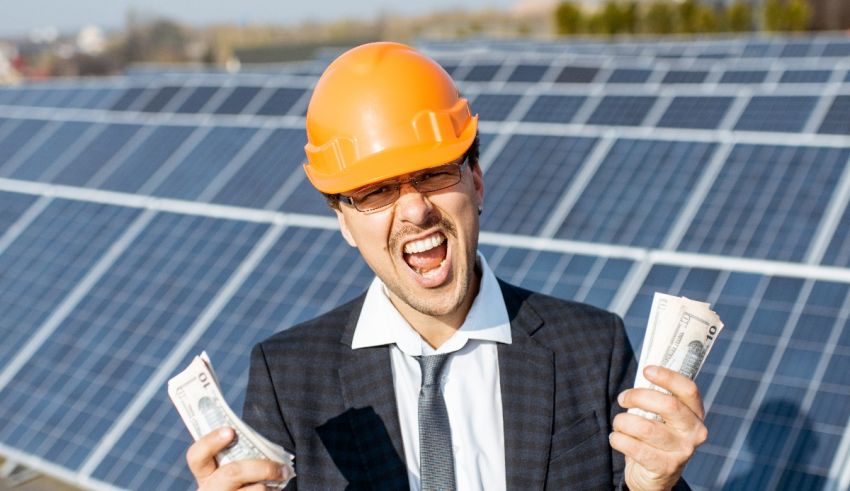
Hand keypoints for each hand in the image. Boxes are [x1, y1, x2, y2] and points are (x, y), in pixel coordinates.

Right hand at [187, 427, 291, 489]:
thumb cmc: (240, 480)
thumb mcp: (229, 469)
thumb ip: (237, 455)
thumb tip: (260, 442)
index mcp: (205, 474)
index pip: (196, 456)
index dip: (210, 442)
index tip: (230, 431)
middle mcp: (209, 490)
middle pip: (232, 473)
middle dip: (262, 467)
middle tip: (283, 468)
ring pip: (254, 490)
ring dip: (272, 484)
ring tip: (283, 478)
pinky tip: (275, 489)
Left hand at [610, 366, 707, 490]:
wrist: (655, 476)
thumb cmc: (655, 435)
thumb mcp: (661, 415)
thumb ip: (656, 397)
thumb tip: (643, 374)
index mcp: (695, 413)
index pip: (688, 389)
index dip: (667, 377)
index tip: (647, 370)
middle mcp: (694, 432)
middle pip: (667, 405)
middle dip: (637, 396)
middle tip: (623, 398)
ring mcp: (682, 451)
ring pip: (645, 427)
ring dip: (623, 421)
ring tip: (619, 423)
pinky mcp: (665, 467)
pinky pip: (634, 447)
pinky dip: (618, 439)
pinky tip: (616, 438)